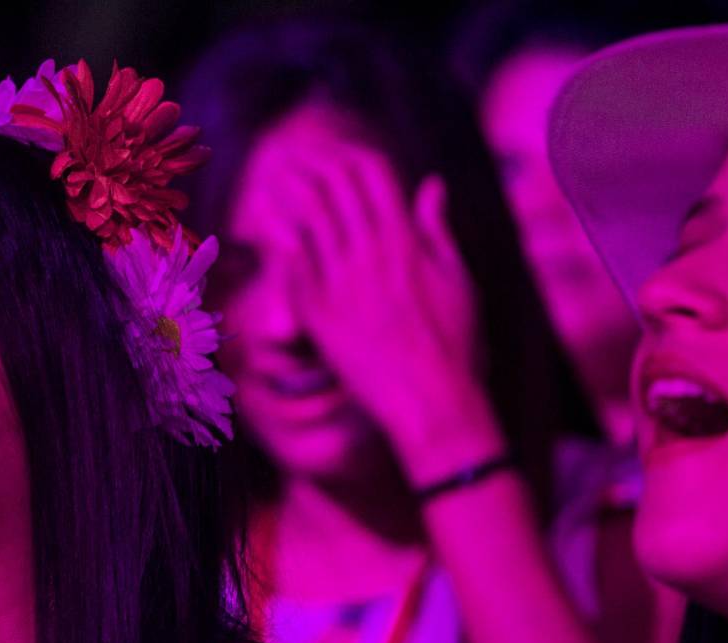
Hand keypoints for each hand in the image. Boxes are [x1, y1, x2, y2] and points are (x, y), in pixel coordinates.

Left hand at [271, 144, 504, 481]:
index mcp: (406, 241)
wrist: (431, 403)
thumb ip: (437, 229)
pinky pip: (291, 264)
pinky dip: (281, 238)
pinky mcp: (317, 314)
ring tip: (274, 177)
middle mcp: (370, 254)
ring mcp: (340, 284)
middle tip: (294, 157)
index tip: (336, 155)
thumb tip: (432, 183)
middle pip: (335, 185)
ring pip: (307, 217)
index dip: (350, 156)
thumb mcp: (457, 279)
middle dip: (313, 164)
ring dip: (290, 192)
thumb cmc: (453, 345)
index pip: (372, 172)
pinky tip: (269, 227)